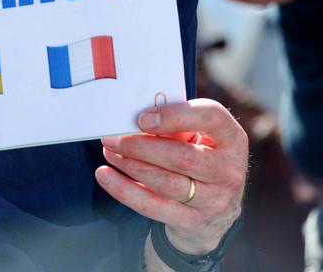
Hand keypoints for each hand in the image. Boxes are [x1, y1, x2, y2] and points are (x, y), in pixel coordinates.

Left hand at [96, 98, 247, 255]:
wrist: (217, 205)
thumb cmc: (201, 152)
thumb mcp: (200, 132)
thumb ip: (176, 121)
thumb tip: (133, 117)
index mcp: (232, 138)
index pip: (210, 118)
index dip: (175, 116)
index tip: (142, 117)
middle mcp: (229, 170)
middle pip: (182, 156)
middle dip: (141, 146)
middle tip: (112, 136)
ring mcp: (214, 200)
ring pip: (166, 183)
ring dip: (131, 165)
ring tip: (109, 151)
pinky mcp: (193, 221)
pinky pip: (154, 206)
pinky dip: (125, 190)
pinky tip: (105, 176)